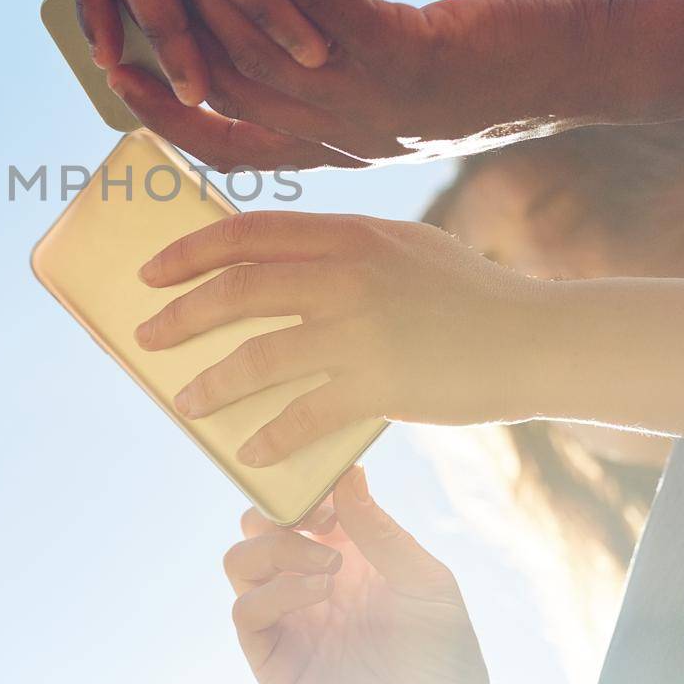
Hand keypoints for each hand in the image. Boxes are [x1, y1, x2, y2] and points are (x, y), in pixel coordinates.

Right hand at [112, 0, 610, 168]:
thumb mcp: (407, 84)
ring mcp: (370, 106)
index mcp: (339, 154)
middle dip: (171, 25)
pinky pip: (313, 2)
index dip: (167, 111)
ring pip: (257, 40)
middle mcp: (343, 141)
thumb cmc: (505, 66)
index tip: (120, 69)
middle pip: (225, 83)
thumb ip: (342, 75)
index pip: (226, 145)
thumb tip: (284, 38)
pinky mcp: (402, 59)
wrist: (591, 70)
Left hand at [135, 212, 546, 467]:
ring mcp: (359, 331)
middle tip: (148, 336)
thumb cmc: (467, 293)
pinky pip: (303, 415)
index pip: (247, 233)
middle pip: (236, 291)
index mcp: (348, 233)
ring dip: (210, 384)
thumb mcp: (403, 246)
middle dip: (180, 315)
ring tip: (186, 402)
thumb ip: (343, 247)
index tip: (152, 273)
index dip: (190, 252)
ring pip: (258, 358)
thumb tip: (272, 264)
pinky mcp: (378, 386)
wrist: (535, 339)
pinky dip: (270, 435)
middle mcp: (346, 275)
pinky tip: (249, 451)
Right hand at [226, 468, 495, 683]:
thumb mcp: (426, 584)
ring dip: (274, 549)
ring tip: (327, 567)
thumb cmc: (443, 659)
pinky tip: (319, 593)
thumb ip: (382, 531)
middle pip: (256, 523)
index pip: (301, 503)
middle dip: (277, 510)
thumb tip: (349, 472)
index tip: (329, 488)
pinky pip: (245, 611)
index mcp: (345, 555)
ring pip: (239, 560)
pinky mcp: (272, 656)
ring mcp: (287, 618)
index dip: (304, 486)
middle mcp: (307, 581)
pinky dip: (273, 592)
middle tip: (316, 521)